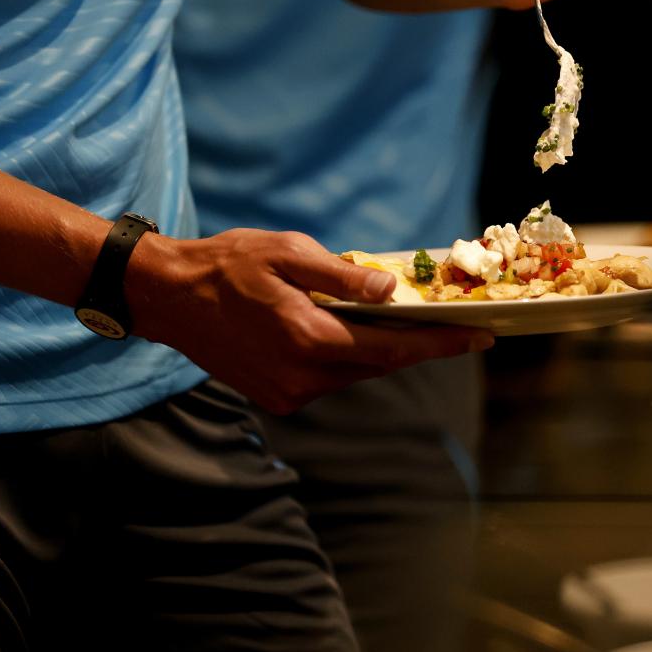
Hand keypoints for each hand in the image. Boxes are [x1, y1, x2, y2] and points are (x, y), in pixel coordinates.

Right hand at [125, 229, 491, 413]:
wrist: (168, 297)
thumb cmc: (228, 264)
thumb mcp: (289, 253)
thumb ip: (343, 277)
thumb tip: (391, 292)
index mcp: (311, 340)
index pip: (395, 349)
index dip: (442, 344)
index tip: (482, 338)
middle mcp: (303, 377)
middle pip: (380, 363)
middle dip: (418, 344)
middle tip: (453, 324)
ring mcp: (288, 393)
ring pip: (355, 372)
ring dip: (378, 348)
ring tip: (396, 319)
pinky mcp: (276, 398)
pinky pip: (329, 378)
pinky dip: (347, 356)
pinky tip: (345, 329)